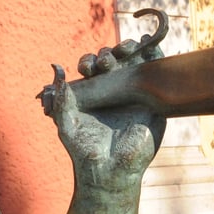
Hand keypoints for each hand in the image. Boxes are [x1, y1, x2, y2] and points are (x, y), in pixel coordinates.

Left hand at [47, 34, 165, 193]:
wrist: (110, 171)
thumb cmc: (84, 150)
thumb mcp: (66, 122)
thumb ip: (61, 98)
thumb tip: (56, 67)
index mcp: (93, 92)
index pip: (92, 66)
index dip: (90, 61)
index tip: (87, 68)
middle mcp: (114, 89)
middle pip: (113, 60)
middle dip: (108, 54)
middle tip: (106, 62)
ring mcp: (135, 92)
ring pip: (134, 61)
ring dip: (129, 48)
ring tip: (126, 49)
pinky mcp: (154, 99)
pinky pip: (157, 72)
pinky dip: (155, 53)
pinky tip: (149, 43)